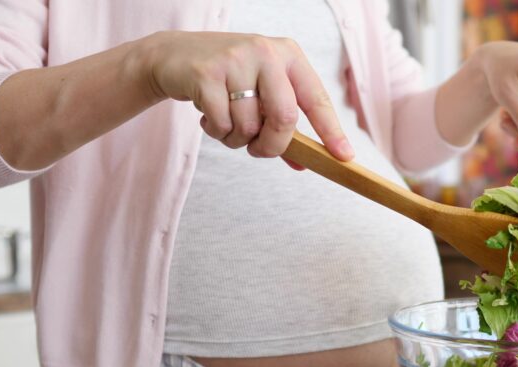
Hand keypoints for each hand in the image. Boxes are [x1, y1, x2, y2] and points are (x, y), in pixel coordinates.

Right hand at [141, 31, 353, 161]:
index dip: (331, 131)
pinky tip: (208, 116)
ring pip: (249, 126)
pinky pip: (221, 124)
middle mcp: (266, 52)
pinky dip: (216, 131)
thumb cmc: (227, 79)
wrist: (173, 56)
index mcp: (288, 55)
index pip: (316, 98)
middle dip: (272, 146)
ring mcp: (235, 60)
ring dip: (237, 139)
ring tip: (225, 122)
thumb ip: (281, 126)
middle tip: (258, 151)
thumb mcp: (261, 94)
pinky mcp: (207, 74)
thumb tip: (304, 163)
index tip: (343, 157)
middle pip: (285, 118)